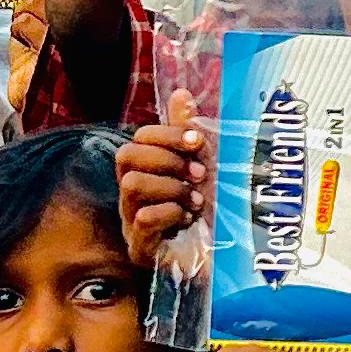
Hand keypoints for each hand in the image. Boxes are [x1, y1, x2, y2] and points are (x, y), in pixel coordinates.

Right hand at [116, 98, 210, 263]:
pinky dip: (170, 214)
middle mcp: (133, 194)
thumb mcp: (204, 167)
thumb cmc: (210, 212)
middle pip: (126, 157)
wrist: (224, 259)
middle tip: (198, 175)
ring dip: (171, 188)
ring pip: (132, 185)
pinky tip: (188, 221)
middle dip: (166, 160)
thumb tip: (181, 93)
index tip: (199, 143)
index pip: (139, 138)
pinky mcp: (141, 248)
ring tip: (196, 202)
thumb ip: (188, 132)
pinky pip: (142, 219)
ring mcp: (132, 221)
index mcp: (146, 171)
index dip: (168, 135)